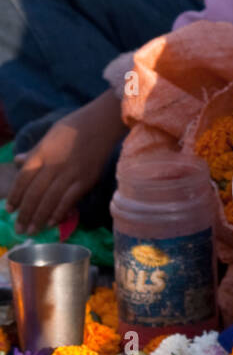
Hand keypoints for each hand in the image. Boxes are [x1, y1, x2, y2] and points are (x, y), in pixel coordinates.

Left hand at [5, 92, 125, 234]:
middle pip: (35, 193)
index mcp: (42, 153)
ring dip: (39, 218)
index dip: (15, 196)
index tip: (9, 210)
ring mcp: (70, 174)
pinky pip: (69, 200)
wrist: (102, 123)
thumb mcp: (48, 135)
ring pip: (50, 200)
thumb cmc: (74, 126)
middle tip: (19, 229)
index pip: (23, 179)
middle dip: (25, 213)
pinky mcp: (85, 180)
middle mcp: (53, 165)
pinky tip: (51, 223)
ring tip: (32, 231)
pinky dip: (59, 212)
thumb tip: (17, 160)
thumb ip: (34, 152)